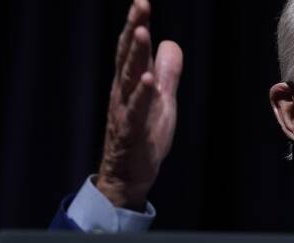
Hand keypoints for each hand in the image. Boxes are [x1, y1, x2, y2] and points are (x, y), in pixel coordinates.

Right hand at [96, 0, 182, 210]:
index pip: (133, 48)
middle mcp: (123, 91)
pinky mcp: (132, 130)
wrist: (128, 174)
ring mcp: (125, 110)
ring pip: (130, 78)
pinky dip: (143, 94)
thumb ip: (167, 72)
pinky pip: (137, 110)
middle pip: (128, 55)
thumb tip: (170, 43)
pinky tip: (149, 80)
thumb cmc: (144, 135)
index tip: (142, 0)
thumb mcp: (162, 99)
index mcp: (130, 82)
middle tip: (140, 4)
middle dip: (134, 28)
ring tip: (142, 32)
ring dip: (136, 55)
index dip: (137, 23)